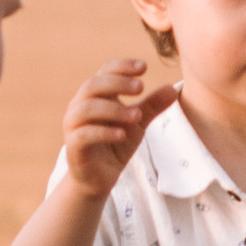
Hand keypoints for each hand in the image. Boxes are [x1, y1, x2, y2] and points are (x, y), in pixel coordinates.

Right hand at [62, 59, 178, 197]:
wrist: (98, 178)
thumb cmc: (115, 145)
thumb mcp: (137, 123)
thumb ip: (151, 106)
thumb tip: (173, 89)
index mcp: (95, 96)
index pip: (105, 72)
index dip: (122, 67)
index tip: (144, 67)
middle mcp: (80, 106)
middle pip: (93, 85)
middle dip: (117, 84)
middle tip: (141, 87)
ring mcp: (73, 126)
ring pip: (87, 109)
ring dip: (113, 109)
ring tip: (136, 116)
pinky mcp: (73, 147)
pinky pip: (84, 135)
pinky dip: (103, 132)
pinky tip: (122, 134)